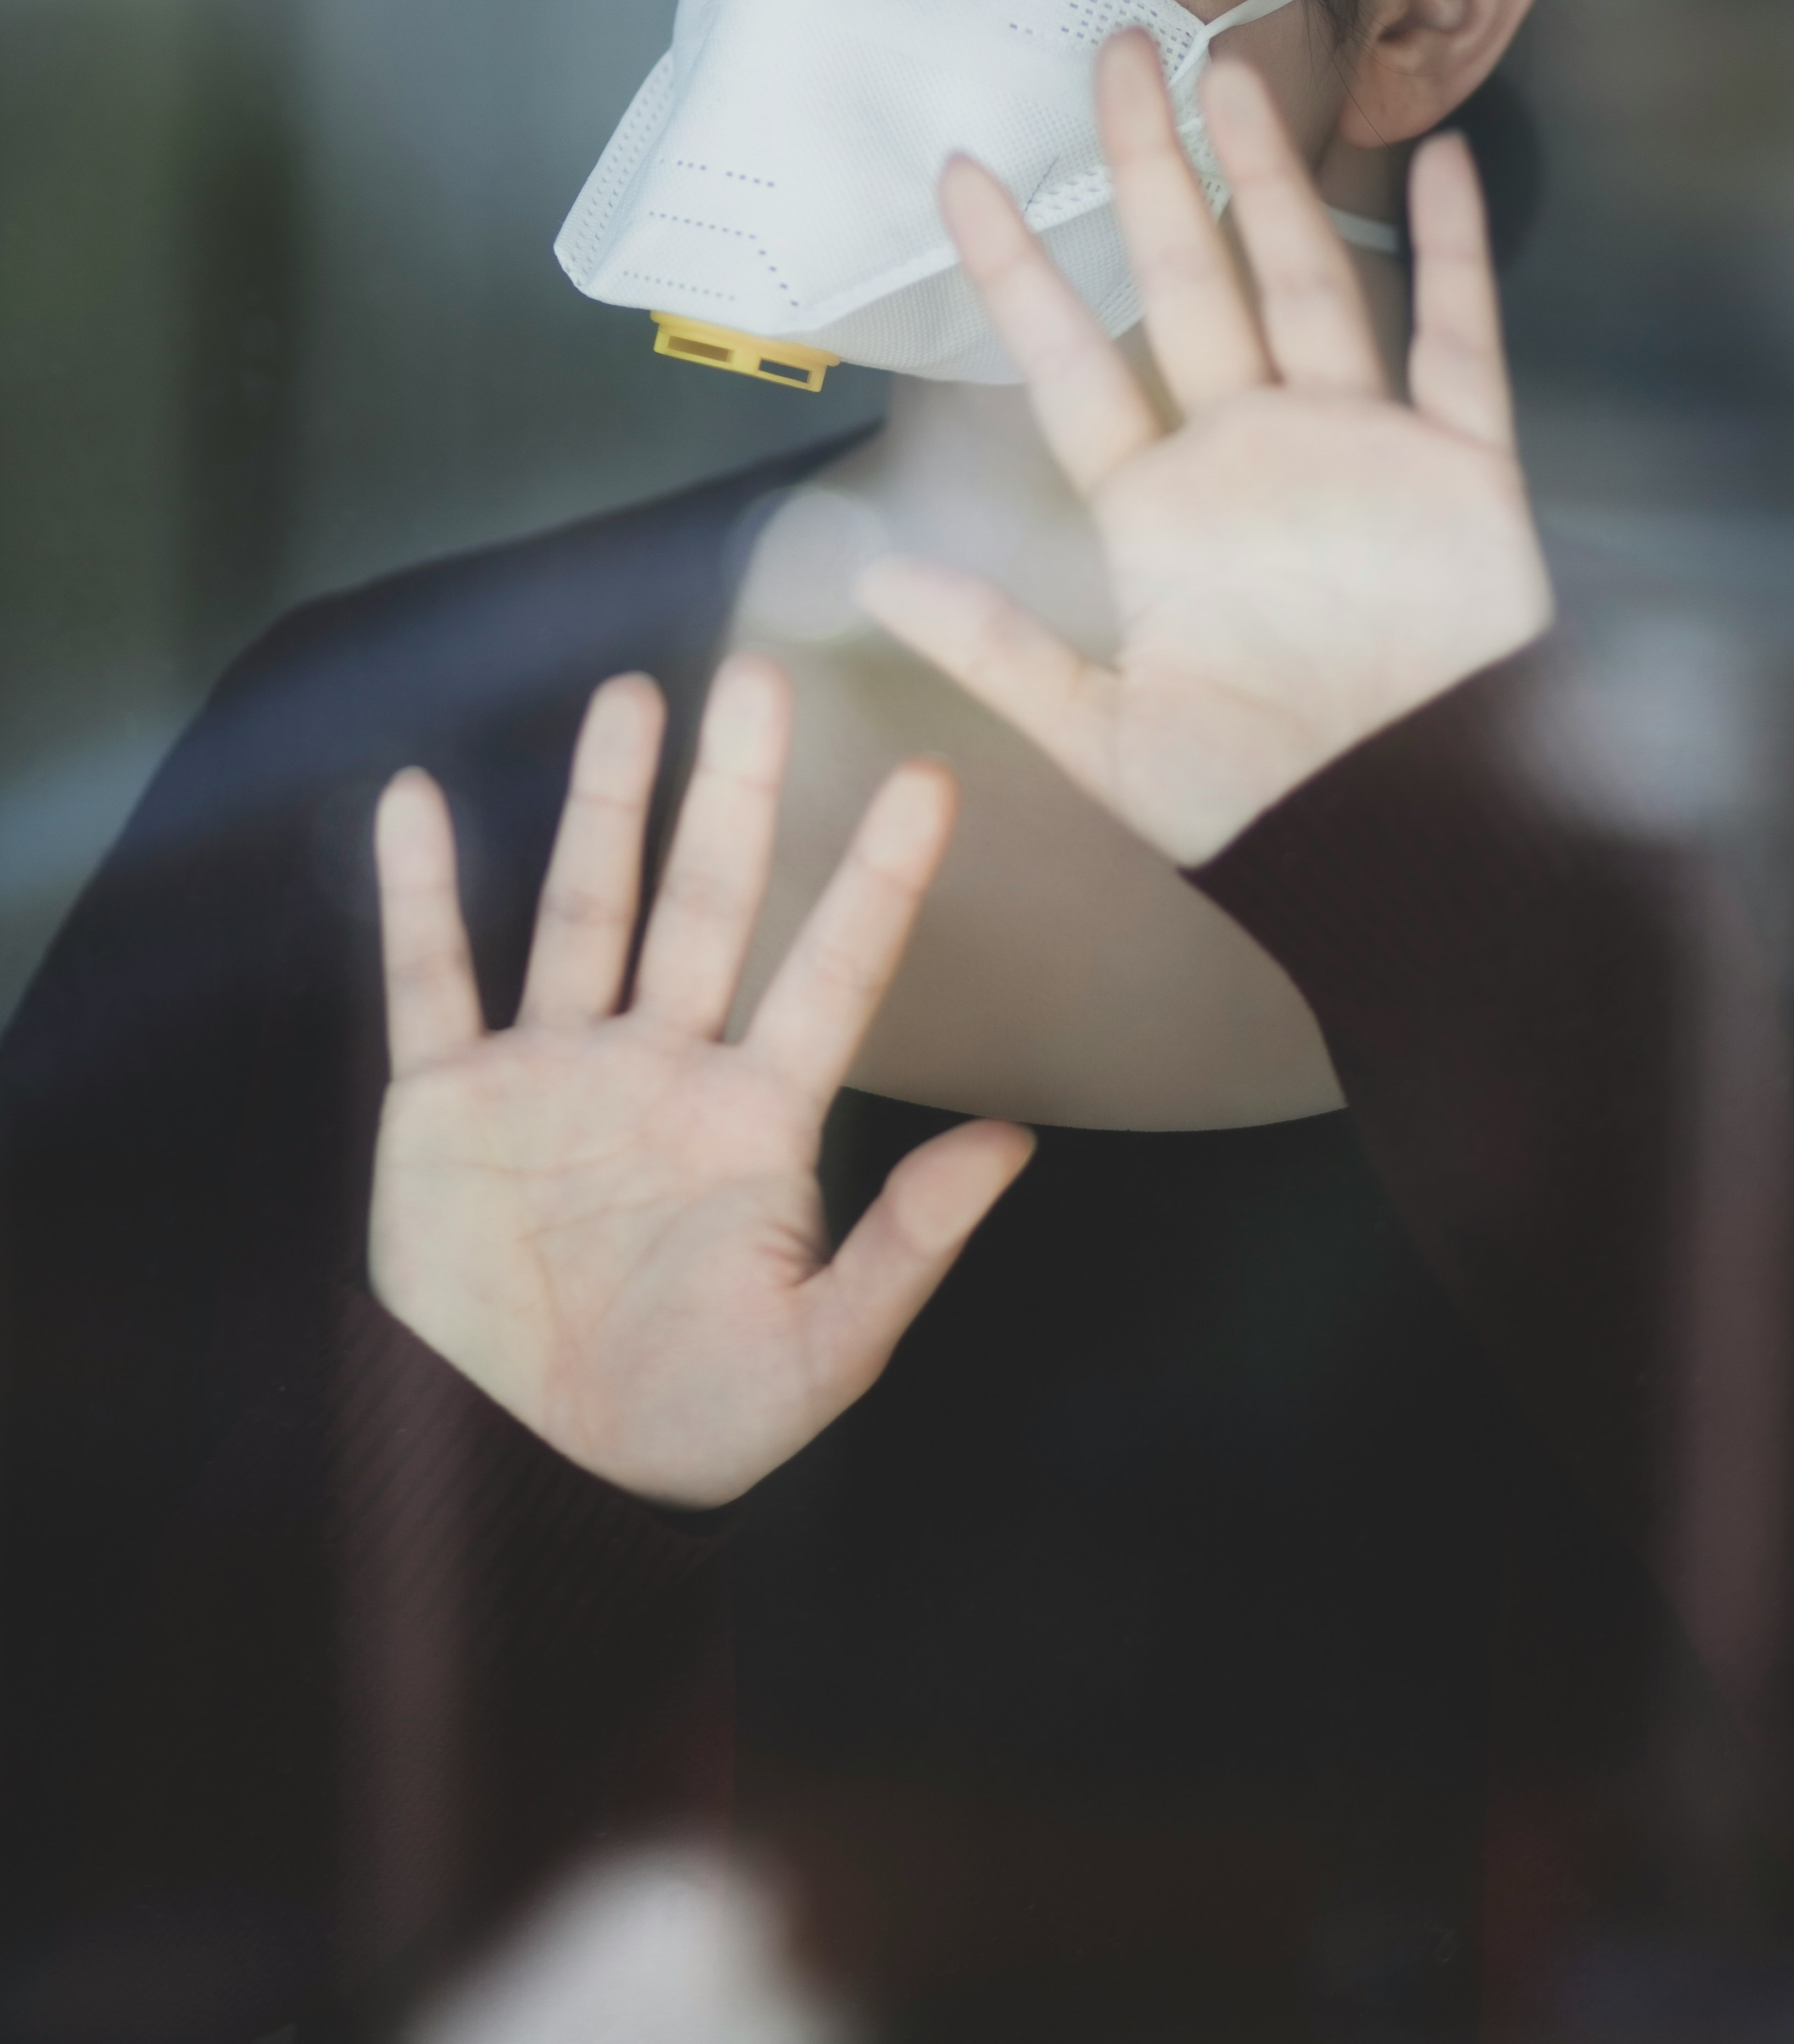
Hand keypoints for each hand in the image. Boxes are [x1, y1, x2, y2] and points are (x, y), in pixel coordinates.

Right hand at [368, 658, 1032, 1505]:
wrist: (524, 1484)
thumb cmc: (683, 1430)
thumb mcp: (817, 1357)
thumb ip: (907, 1248)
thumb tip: (1014, 1142)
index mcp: (754, 1123)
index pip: (833, 972)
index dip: (878, 878)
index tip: (931, 781)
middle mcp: (660, 1070)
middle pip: (708, 901)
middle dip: (736, 792)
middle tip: (763, 675)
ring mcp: (553, 1074)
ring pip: (584, 907)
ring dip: (605, 804)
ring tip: (632, 695)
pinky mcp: (447, 1104)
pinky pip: (429, 977)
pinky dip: (417, 892)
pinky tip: (413, 798)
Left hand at [859, 35, 1553, 866]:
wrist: (1410, 851)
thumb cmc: (1263, 805)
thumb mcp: (1106, 738)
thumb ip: (999, 650)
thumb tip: (873, 575)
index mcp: (1159, 513)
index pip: (1070, 364)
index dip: (1018, 272)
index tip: (961, 175)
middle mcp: (1249, 456)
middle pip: (1187, 283)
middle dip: (1147, 172)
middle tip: (1112, 50)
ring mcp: (1358, 450)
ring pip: (1304, 284)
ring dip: (1270, 181)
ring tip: (1228, 76)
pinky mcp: (1461, 468)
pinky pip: (1458, 343)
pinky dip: (1456, 255)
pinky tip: (1434, 162)